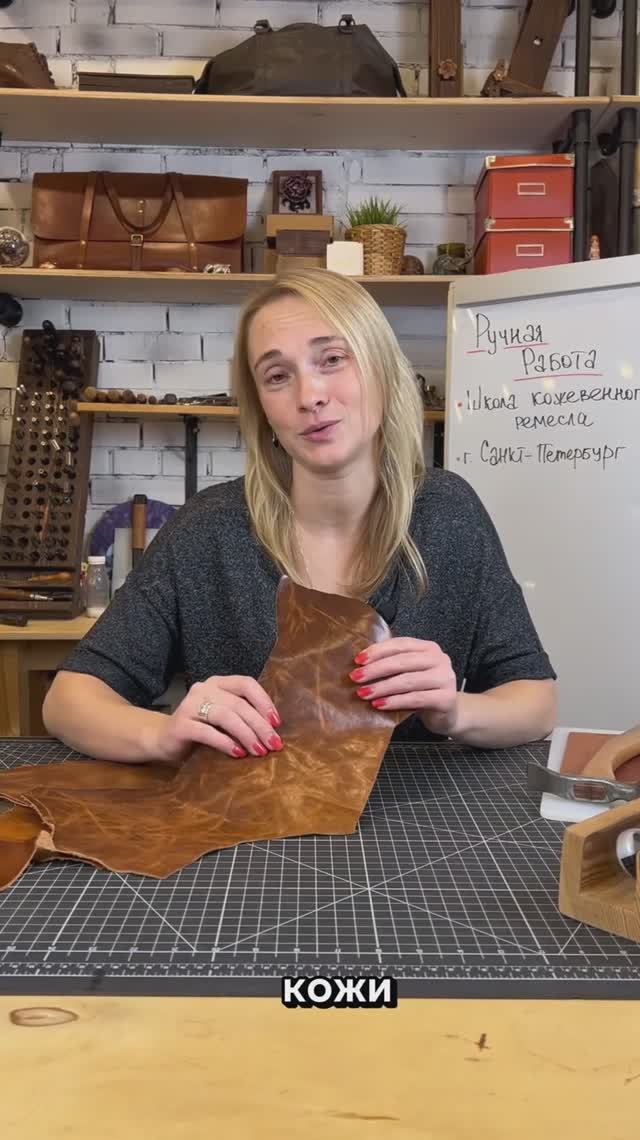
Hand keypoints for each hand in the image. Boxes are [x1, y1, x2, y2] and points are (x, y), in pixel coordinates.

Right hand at [155, 675, 283, 762]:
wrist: (162, 739)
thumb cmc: (201, 729)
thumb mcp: (223, 717)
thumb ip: (242, 715)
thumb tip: (273, 730)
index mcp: (218, 683)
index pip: (246, 684)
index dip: (264, 702)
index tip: (277, 723)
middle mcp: (203, 689)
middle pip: (239, 704)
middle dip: (260, 725)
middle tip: (274, 744)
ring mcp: (190, 705)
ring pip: (226, 716)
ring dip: (247, 734)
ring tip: (259, 751)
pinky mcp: (181, 725)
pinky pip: (207, 732)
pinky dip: (226, 743)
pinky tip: (239, 753)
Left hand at [348, 637, 458, 734]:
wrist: (448, 714)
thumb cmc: (423, 691)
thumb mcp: (410, 673)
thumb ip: (393, 665)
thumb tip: (361, 665)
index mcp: (429, 648)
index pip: (400, 644)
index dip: (378, 651)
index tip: (358, 660)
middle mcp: (440, 660)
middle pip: (402, 661)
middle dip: (376, 669)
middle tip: (356, 677)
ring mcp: (445, 678)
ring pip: (407, 680)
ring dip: (382, 687)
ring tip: (363, 693)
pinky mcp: (446, 698)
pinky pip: (415, 698)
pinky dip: (395, 701)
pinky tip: (379, 704)